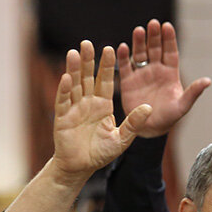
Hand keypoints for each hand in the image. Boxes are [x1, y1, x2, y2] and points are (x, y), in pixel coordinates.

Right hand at [49, 41, 151, 182]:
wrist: (80, 168)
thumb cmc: (100, 154)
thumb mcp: (122, 139)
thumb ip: (134, 123)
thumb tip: (148, 108)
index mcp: (103, 105)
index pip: (105, 81)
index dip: (107, 66)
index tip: (110, 49)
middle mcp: (88, 103)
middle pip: (88, 78)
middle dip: (88, 61)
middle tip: (88, 43)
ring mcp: (74, 109)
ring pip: (74, 85)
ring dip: (74, 69)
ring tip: (75, 52)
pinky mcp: (62, 118)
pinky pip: (64, 101)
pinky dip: (65, 89)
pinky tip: (67, 77)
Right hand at [116, 19, 210, 137]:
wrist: (149, 129)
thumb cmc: (169, 118)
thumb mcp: (183, 106)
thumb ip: (193, 92)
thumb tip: (208, 81)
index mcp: (170, 73)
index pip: (170, 52)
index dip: (169, 39)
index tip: (167, 26)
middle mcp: (155, 70)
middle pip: (155, 49)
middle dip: (154, 36)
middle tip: (152, 24)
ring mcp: (141, 74)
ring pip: (140, 54)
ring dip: (139, 42)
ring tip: (138, 31)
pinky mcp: (128, 82)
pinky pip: (125, 67)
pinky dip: (123, 57)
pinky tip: (122, 47)